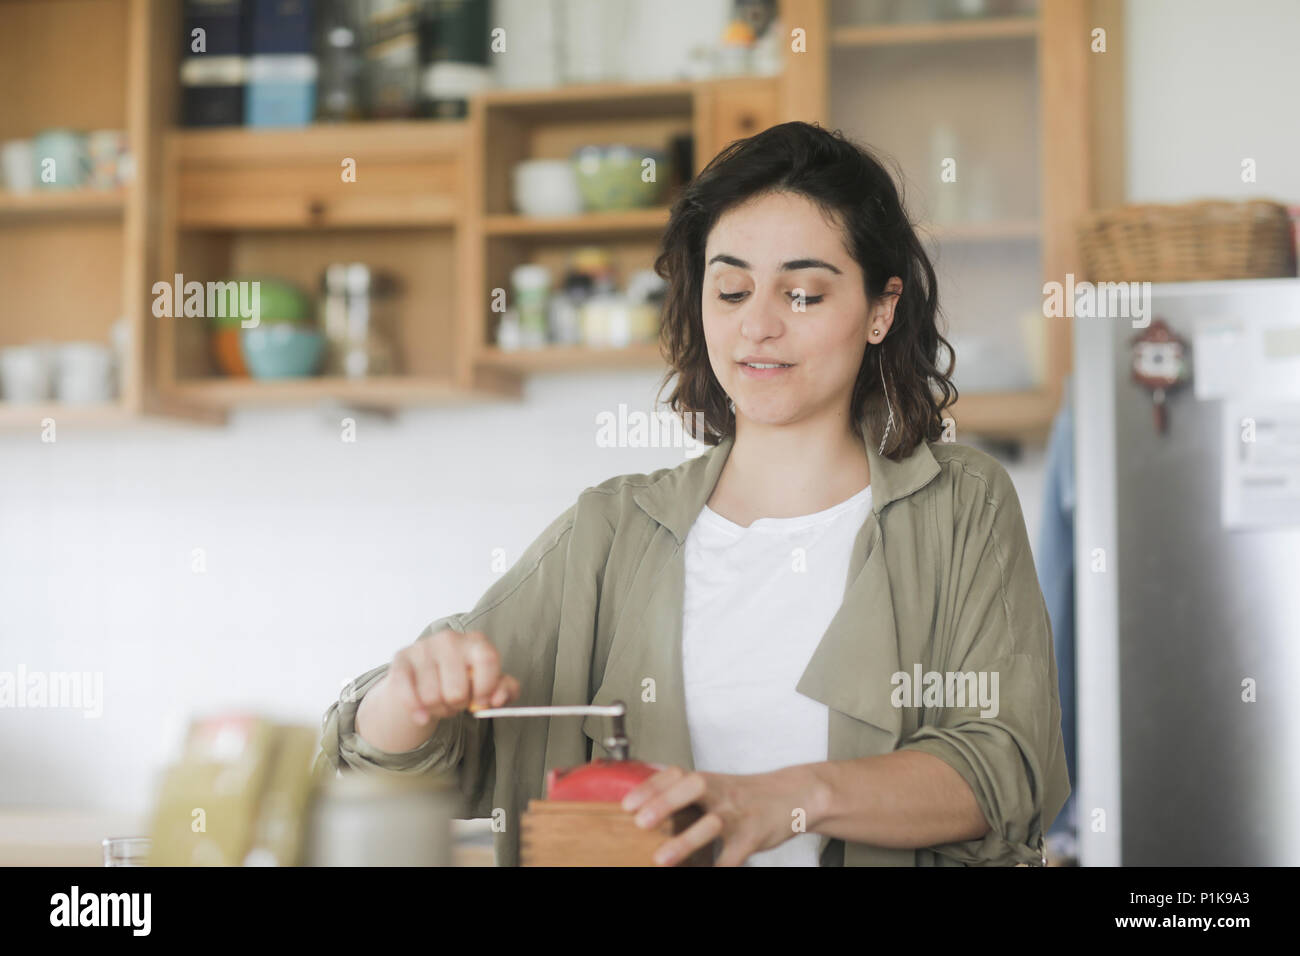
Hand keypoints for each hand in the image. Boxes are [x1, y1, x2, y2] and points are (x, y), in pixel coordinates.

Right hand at [386, 628, 519, 723]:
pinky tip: (421, 716)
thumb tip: (497, 700)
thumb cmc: (464, 679)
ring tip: (440, 700)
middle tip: (456, 701)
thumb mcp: (490, 683)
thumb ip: (505, 690)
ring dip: (437, 709)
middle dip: (458, 705)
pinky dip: (416, 712)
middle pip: (457, 690)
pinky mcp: (401, 660)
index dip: (486, 689)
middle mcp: (449, 639)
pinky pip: (407, 695)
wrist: (427, 676)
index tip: (482, 701)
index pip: (488, 661)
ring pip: (431, 698)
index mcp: (476, 641)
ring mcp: (423, 648)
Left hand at [620, 766, 814, 865]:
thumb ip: (686, 796)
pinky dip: (718, 867)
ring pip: (713, 823)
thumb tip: (649, 812)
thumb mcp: (716, 788)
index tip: (627, 805)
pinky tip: (704, 874)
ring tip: (661, 859)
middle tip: (640, 821)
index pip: (676, 775)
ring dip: (686, 841)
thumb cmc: (746, 796)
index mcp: (709, 780)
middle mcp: (722, 793)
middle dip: (665, 802)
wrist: (793, 795)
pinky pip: (734, 856)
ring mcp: (738, 815)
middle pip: (694, 787)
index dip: (650, 788)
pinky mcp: (753, 837)